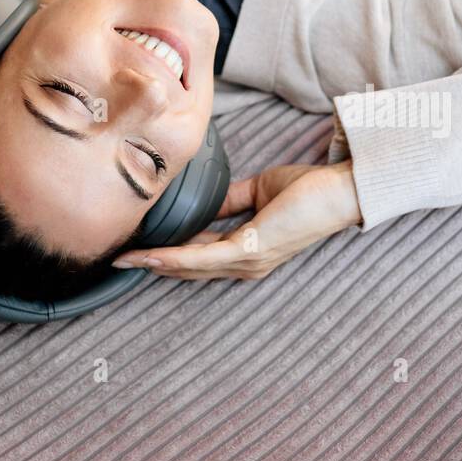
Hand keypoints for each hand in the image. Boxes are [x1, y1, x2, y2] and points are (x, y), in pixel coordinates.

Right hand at [112, 160, 362, 280]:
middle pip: (190, 270)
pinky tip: (155, 256)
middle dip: (153, 266)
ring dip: (157, 265)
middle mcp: (246, 264)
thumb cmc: (310, 192)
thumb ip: (231, 200)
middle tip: (119, 260)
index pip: (199, 258)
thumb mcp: (259, 192)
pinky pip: (207, 257)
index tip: (138, 251)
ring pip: (192, 267)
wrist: (342, 190)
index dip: (168, 256)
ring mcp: (250, 260)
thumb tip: (203, 199)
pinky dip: (178, 259)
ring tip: (126, 260)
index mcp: (247, 251)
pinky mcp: (253, 248)